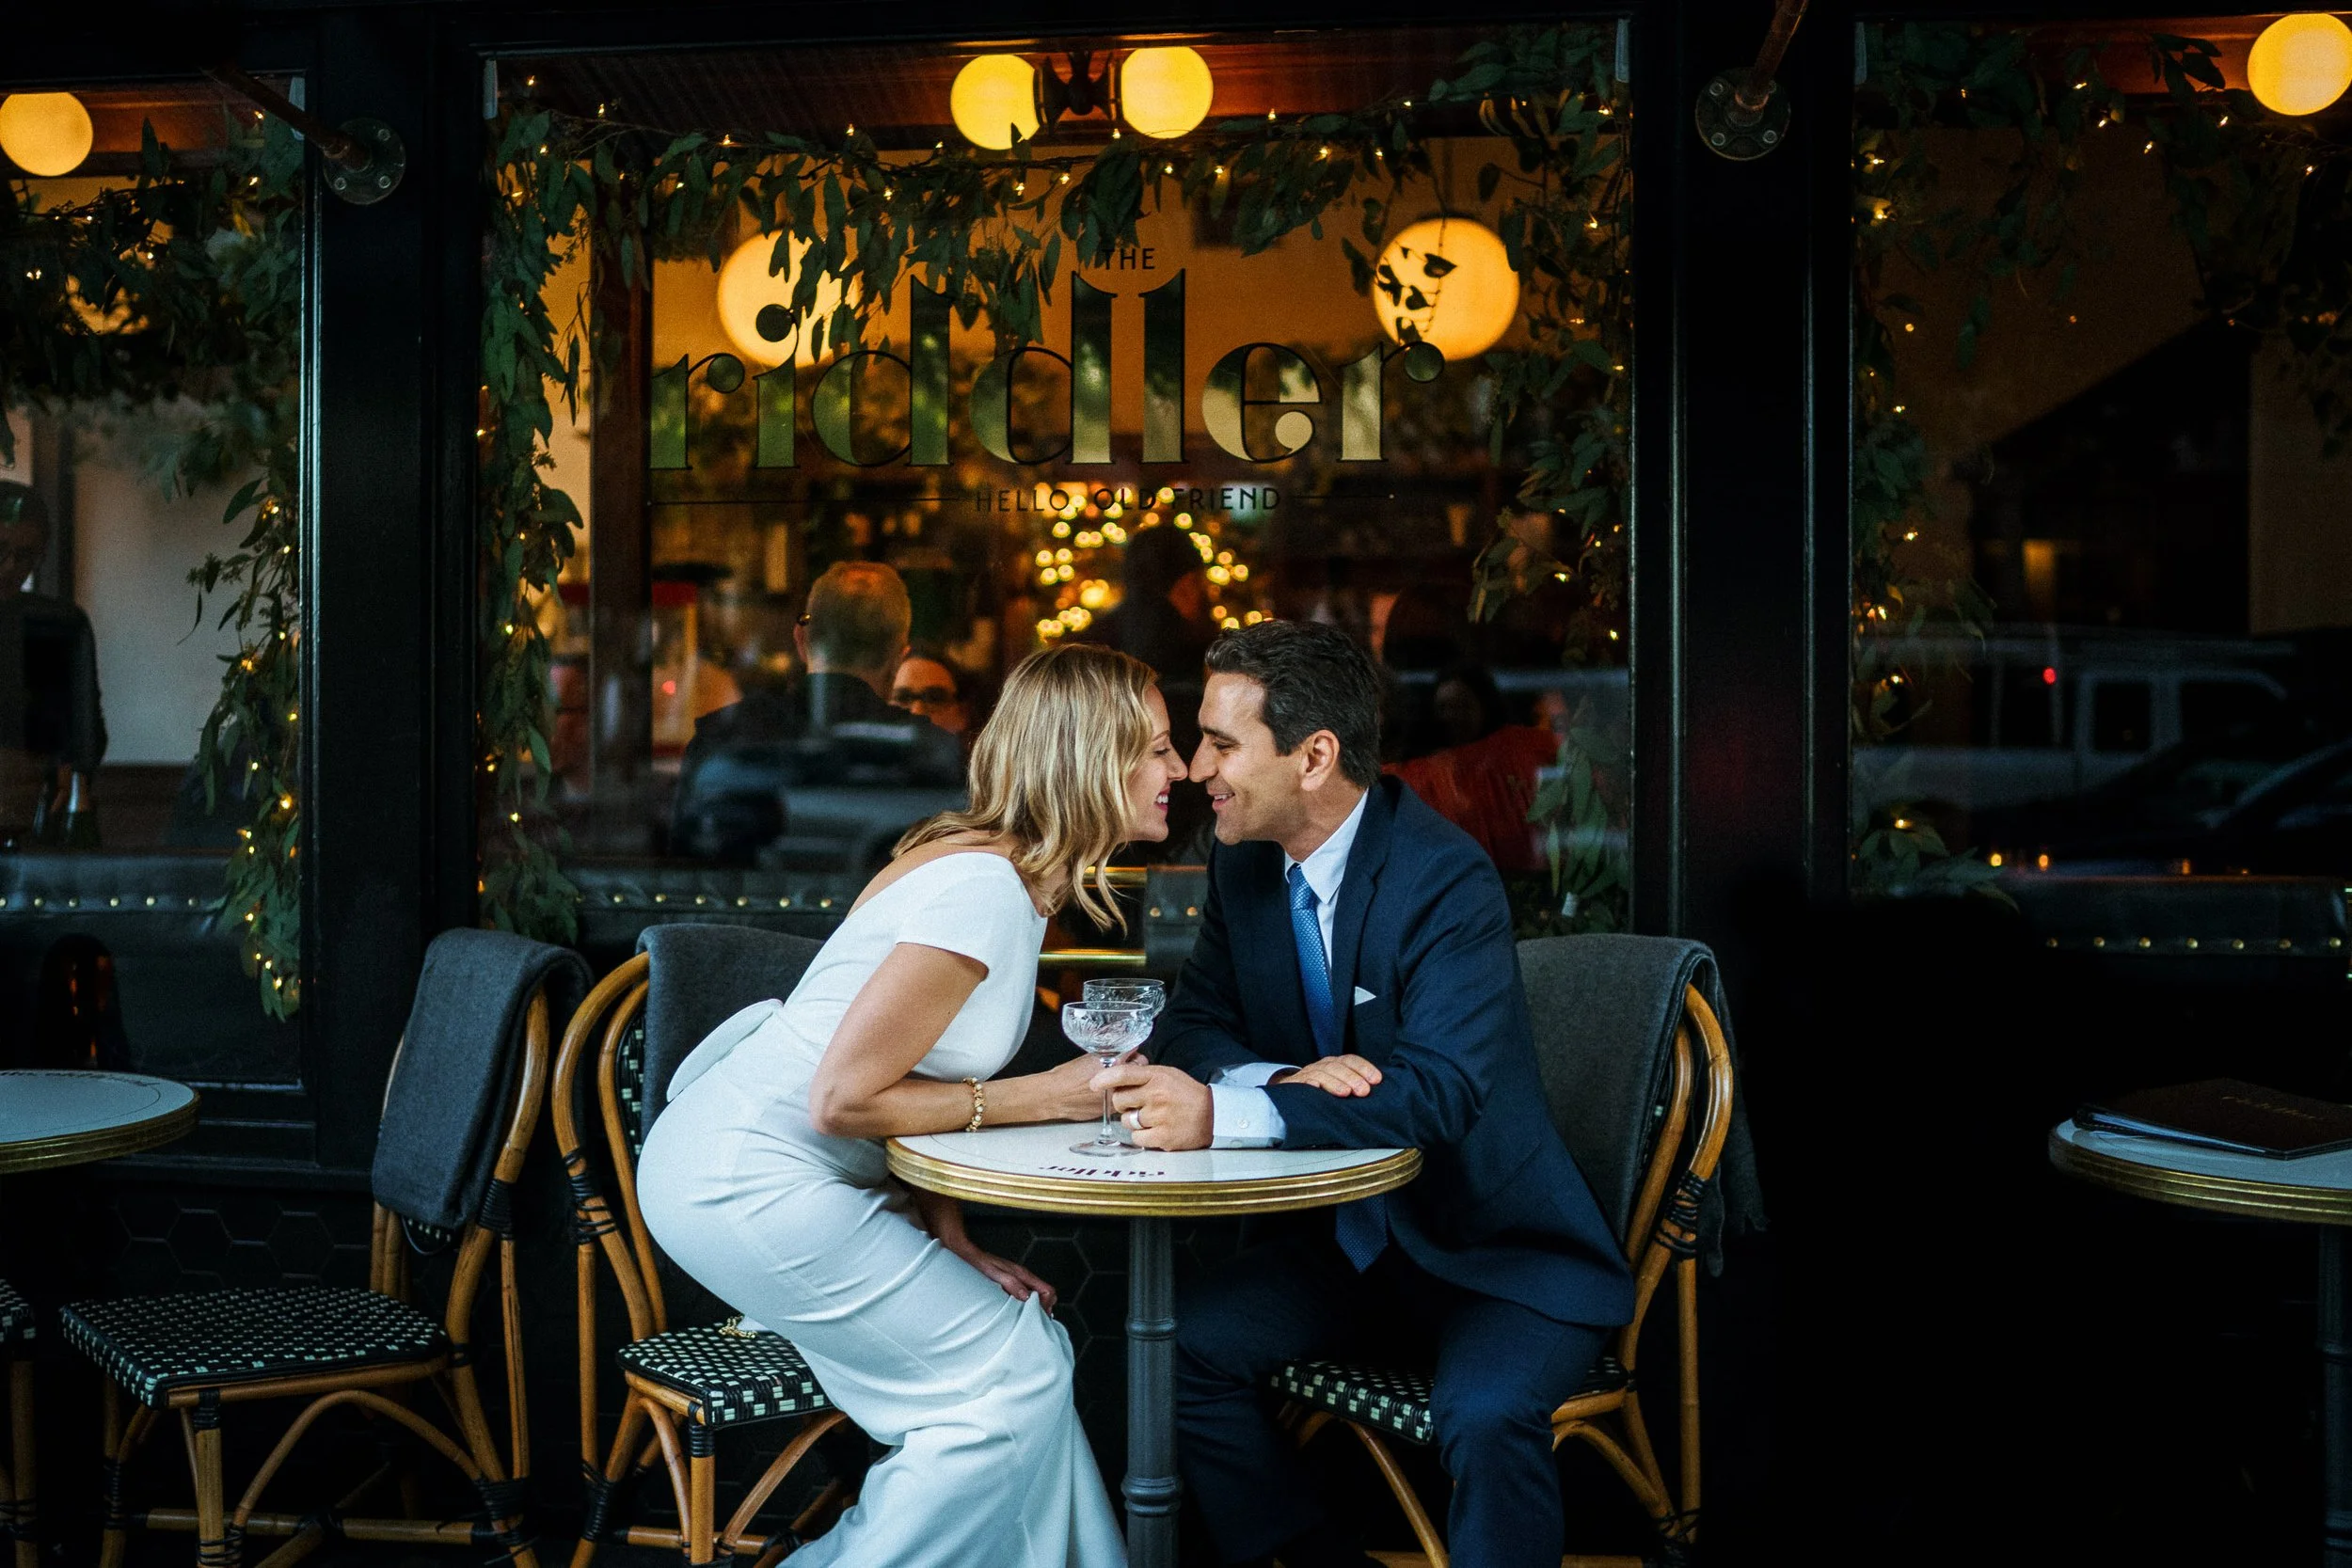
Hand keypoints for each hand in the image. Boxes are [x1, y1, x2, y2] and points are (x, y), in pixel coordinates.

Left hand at [949, 1240, 1057, 1310]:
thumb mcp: (995, 1274)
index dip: (1046, 1305)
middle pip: (1044, 1293)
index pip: (1047, 1290)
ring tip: (1022, 1317)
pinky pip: (1022, 1294)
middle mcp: (1022, 1276)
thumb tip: (1026, 1297)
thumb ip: (1012, 1284)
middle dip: (1042, 1307)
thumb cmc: (979, 1264)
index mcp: (1022, 1274)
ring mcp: (1016, 1279)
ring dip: (1032, 1306)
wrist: (966, 1255)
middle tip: (1032, 1319)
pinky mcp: (1008, 1282)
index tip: (1038, 1316)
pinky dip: (1022, 1304)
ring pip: (1034, 1295)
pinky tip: (1012, 1310)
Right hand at [1036, 1048, 1144, 1121]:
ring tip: (1116, 1084)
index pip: (1138, 1058)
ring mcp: (1116, 1098)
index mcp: (1113, 1065)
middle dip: (1135, 1071)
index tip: (1132, 1057)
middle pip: (1140, 1075)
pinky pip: (1122, 1102)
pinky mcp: (1110, 1111)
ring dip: (1129, 1086)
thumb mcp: (1090, 1057)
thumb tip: (1122, 1053)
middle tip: (1126, 1070)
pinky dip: (1119, 1097)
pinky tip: (1108, 1094)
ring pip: (1133, 1090)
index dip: (1135, 1057)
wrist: (1055, 1095)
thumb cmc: (1068, 1076)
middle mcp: (1118, 1082)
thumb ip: (1109, 1055)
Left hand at [1093, 1062, 1212, 1150]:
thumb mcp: (1167, 1074)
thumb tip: (1115, 1075)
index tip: (1094, 1084)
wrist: (1213, 1115)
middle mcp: (1156, 1095)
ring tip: (1150, 1118)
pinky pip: (1136, 1138)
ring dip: (1133, 1121)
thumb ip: (1144, 1075)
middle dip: (1123, 1104)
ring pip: (1126, 1121)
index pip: (1123, 1074)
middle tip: (1136, 1104)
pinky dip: (1142, 1136)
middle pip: (1119, 1100)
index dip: (1104, 1078)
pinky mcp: (1163, 1137)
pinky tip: (1154, 1130)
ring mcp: (1159, 1117)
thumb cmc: (1186, 1094)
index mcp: (1157, 1076)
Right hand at [1270, 1054, 1382, 1097]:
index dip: (1364, 1068)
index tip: (1377, 1080)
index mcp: (1335, 1064)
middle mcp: (1322, 1066)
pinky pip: (1302, 1082)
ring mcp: (1308, 1074)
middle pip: (1338, 1067)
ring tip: (1345, 1093)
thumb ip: (1355, 1086)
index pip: (1351, 1060)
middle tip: (1364, 1091)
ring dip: (1335, 1083)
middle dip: (1352, 1078)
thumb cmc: (1322, 1091)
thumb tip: (1378, 1091)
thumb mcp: (1339, 1085)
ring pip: (1322, 1074)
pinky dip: (1309, 1083)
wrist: (1291, 1092)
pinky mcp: (1294, 1084)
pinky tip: (1316, 1088)